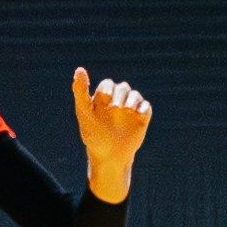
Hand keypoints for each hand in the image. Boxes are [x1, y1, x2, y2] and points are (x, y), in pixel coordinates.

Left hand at [74, 70, 152, 204]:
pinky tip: (139, 115)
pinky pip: (146, 106)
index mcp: (102, 101)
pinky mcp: (141, 119)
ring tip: (128, 110)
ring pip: (135, 95)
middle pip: (122, 87)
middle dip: (120, 95)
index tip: (105, 102)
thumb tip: (80, 69)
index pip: (107, 84)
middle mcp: (116, 103)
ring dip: (132, 100)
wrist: (109, 157)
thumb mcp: (84, 113)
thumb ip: (80, 92)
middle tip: (116, 108)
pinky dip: (144, 108)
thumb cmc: (93, 136)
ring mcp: (130, 110)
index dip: (107, 90)